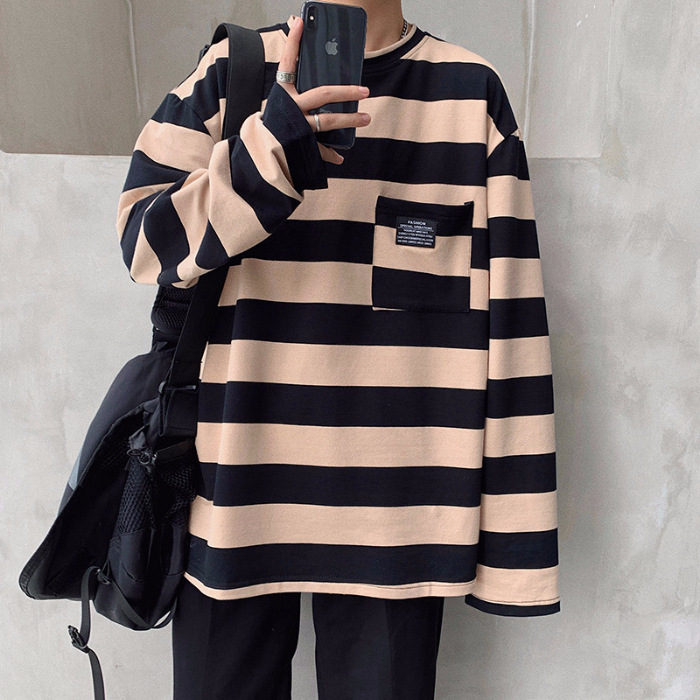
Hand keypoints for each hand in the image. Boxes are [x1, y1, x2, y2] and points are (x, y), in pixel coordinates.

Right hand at [276, 14, 371, 164]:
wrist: (259, 154)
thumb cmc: (273, 123)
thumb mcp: (279, 101)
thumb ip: (291, 83)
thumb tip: (299, 60)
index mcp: (282, 93)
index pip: (288, 62)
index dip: (294, 43)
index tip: (301, 23)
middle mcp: (290, 108)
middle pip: (323, 95)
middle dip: (347, 91)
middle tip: (364, 90)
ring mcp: (296, 128)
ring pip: (328, 121)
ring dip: (349, 120)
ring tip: (365, 118)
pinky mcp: (300, 146)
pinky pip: (321, 149)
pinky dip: (331, 153)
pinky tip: (341, 155)